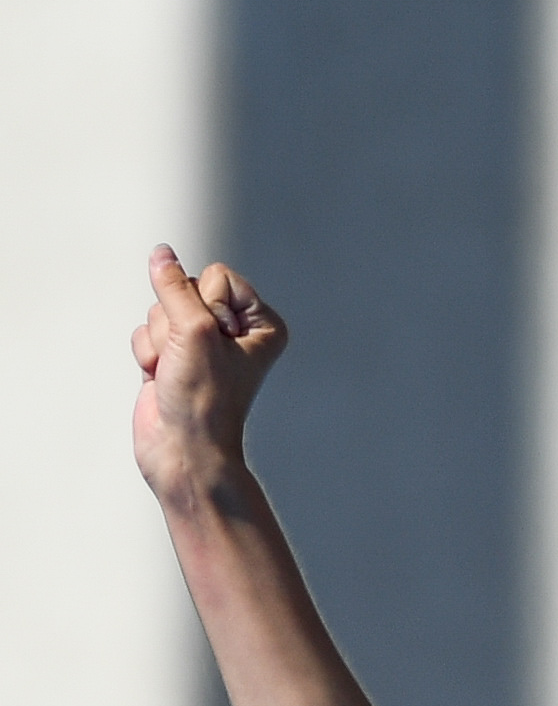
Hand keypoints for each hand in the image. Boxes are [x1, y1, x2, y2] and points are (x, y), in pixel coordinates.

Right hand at [132, 247, 286, 503]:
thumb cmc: (203, 399)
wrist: (183, 451)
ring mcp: (201, 344)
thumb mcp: (193, 331)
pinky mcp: (173, 356)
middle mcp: (234, 331)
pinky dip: (148, 353)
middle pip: (187, 289)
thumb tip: (161, 254)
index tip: (214, 346)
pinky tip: (161, 379)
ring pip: (162, 309)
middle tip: (191, 362)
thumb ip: (173, 285)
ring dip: (161, 341)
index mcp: (260, 324)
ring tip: (176, 372)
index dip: (206, 306)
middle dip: (178, 323)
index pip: (218, 276)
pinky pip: (147, 330)